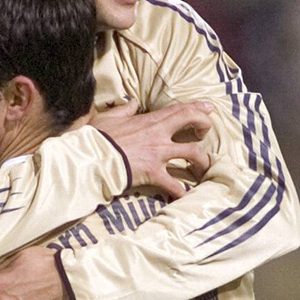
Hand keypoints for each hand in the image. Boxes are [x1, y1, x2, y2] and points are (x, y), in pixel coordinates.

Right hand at [91, 100, 214, 199]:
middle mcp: (159, 135)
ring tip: (204, 168)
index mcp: (150, 121)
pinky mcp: (154, 173)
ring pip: (192, 153)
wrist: (90, 158)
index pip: (179, 109)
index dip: (197, 107)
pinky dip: (181, 192)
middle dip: (204, 125)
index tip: (209, 108)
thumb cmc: (97, 138)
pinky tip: (186, 197)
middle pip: (191, 122)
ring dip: (202, 160)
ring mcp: (159, 154)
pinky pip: (174, 184)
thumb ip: (124, 110)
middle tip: (206, 133)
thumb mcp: (109, 118)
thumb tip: (133, 102)